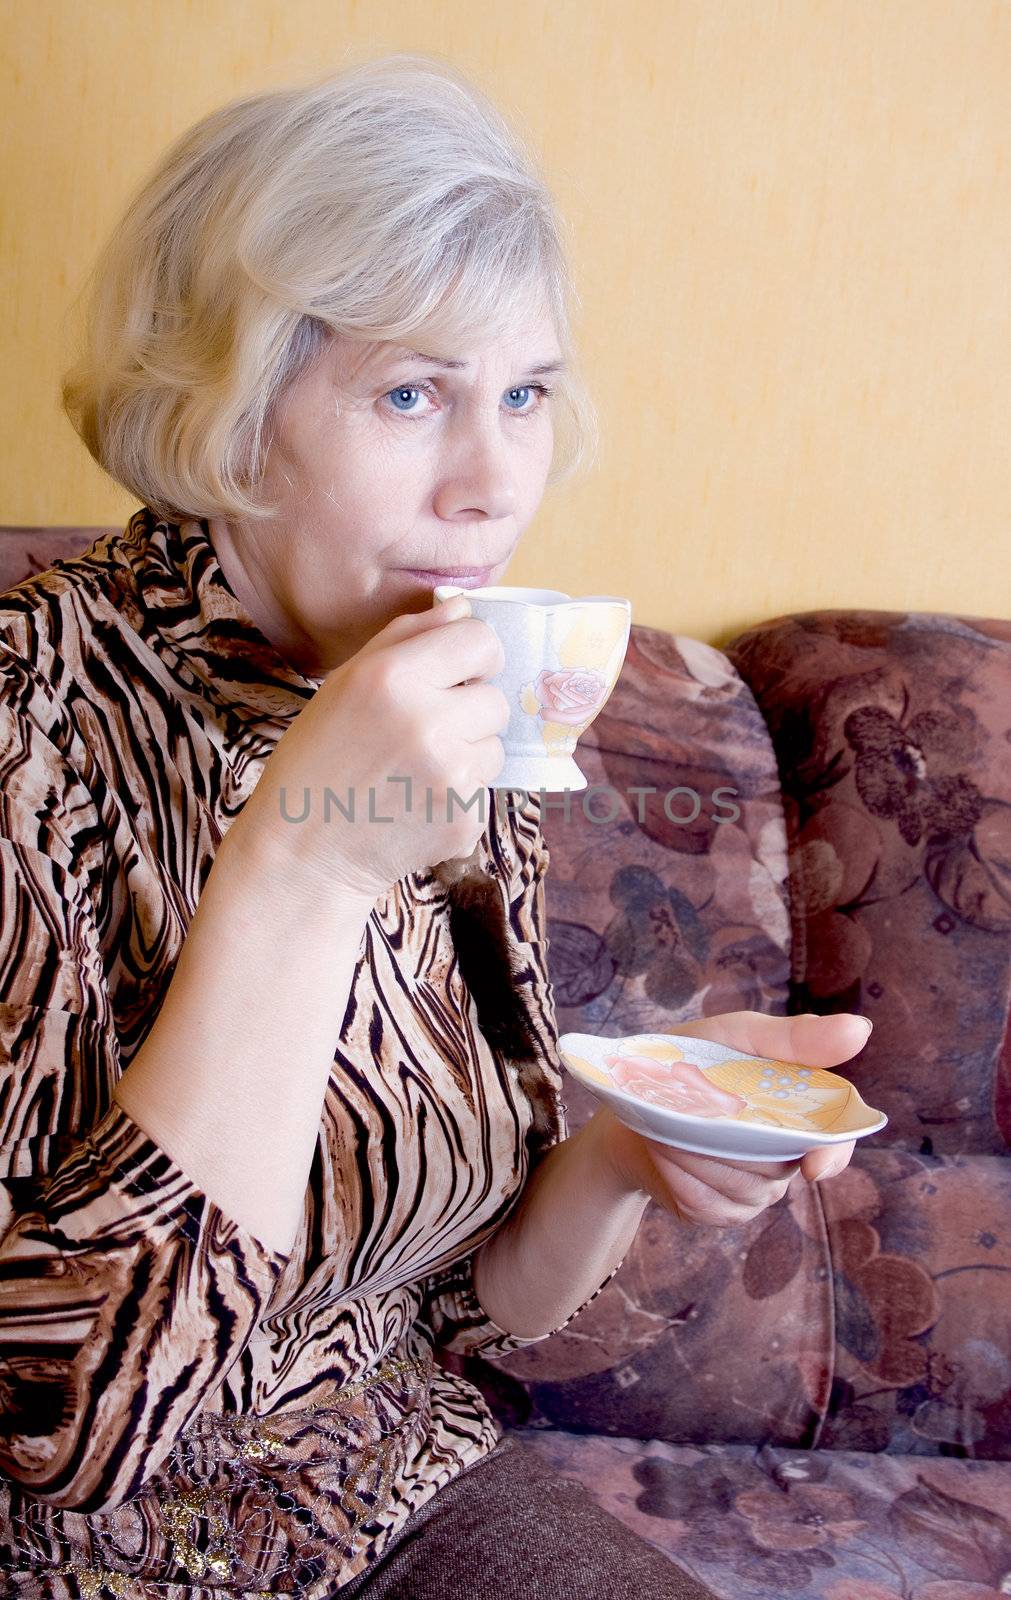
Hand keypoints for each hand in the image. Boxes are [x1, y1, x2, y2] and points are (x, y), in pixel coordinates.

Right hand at [233, 593, 509, 902]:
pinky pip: (485, 789)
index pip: (481, 640)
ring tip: (414, 771)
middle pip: (495, 698)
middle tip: (421, 734)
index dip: (473, 656)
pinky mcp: (465, 818)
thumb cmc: (320, 759)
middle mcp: (428, 722)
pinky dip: (459, 796)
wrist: (303, 851)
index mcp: (394, 677)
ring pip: (496, 746)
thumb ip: (407, 636)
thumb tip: (464, 605)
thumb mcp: (346, 683)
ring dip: (467, 754)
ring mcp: (451, 774)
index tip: (457, 673)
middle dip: (468, 712)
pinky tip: (416, 804)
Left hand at [598, 1010, 870, 1225]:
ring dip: (702, 1156)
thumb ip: (794, 1039)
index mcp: (797, 1112)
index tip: (814, 1165)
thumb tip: (861, 1031)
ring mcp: (751, 1190)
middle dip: (737, 1142)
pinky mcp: (716, 1210)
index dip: (832, 1155)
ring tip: (671, 1126)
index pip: (836, 1142)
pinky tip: (664, 1152)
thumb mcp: (738, 1037)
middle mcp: (783, 1157)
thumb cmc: (691, 1060)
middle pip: (779, 1168)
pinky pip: (709, 1206)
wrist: (629, 1101)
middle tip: (697, 1110)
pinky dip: (682, 1177)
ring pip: (743, 1189)